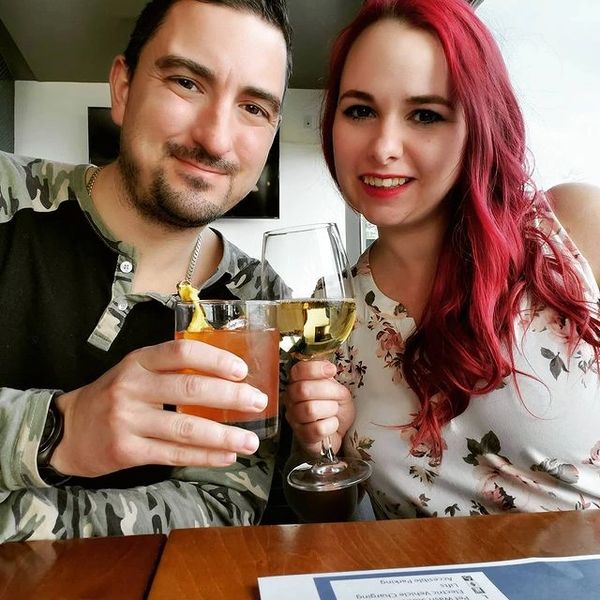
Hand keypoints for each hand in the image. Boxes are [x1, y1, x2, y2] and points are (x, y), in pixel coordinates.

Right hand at [51, 339, 267, 476]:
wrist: (68, 430)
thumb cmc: (114, 396)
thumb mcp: (136, 371)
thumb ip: (171, 369)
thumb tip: (227, 376)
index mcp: (139, 361)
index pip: (182, 351)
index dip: (216, 359)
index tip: (242, 370)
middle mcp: (133, 387)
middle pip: (190, 390)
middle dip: (231, 397)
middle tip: (258, 403)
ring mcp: (128, 420)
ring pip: (186, 428)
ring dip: (224, 435)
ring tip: (251, 441)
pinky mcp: (127, 451)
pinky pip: (174, 454)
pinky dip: (205, 456)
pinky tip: (227, 456)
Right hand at [284, 360, 353, 456]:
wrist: (339, 430)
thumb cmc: (335, 407)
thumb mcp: (336, 388)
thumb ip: (329, 378)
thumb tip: (329, 367)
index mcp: (297, 383)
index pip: (298, 370)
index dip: (315, 369)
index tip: (332, 370)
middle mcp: (291, 399)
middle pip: (303, 390)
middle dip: (328, 393)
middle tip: (336, 398)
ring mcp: (294, 419)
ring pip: (310, 410)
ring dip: (330, 410)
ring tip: (333, 412)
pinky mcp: (303, 436)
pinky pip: (318, 428)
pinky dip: (331, 425)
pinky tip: (332, 424)